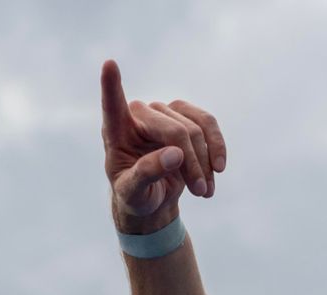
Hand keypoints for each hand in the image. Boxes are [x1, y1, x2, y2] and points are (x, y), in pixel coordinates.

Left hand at [99, 59, 226, 233]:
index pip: (112, 106)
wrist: (151, 197)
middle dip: (192, 163)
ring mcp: (163, 112)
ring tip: (205, 191)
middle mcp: (139, 115)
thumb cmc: (134, 195)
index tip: (109, 64)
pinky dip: (216, 148)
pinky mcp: (184, 116)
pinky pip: (208, 124)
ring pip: (196, 129)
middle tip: (199, 192)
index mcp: (116, 132)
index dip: (111, 85)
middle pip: (176, 131)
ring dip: (205, 162)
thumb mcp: (133, 193)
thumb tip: (176, 154)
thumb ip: (147, 174)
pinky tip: (217, 170)